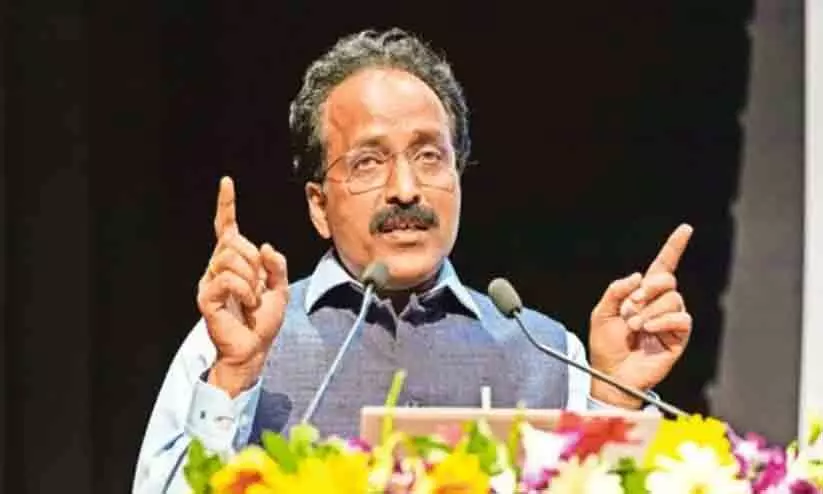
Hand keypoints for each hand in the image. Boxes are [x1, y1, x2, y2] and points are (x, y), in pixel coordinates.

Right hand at [196, 176, 288, 396]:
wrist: (255, 348)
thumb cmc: (263, 321)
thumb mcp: (280, 288)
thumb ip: (276, 265)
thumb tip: (265, 246)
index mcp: (234, 262)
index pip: (227, 228)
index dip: (226, 205)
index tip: (226, 183)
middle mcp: (218, 267)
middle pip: (235, 242)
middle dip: (255, 262)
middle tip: (259, 287)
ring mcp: (210, 281)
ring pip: (232, 258)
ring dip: (252, 280)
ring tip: (253, 300)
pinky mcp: (206, 296)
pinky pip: (228, 279)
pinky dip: (245, 291)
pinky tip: (247, 305)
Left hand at [588, 224, 692, 407]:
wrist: (611, 373)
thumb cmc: (606, 346)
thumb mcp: (602, 312)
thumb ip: (616, 290)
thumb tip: (639, 276)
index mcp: (641, 295)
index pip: (662, 266)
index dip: (674, 247)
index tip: (685, 230)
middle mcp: (658, 304)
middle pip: (666, 280)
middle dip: (649, 288)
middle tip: (632, 304)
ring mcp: (669, 320)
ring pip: (672, 299)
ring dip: (650, 311)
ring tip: (635, 326)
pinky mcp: (678, 337)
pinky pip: (680, 318)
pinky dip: (662, 321)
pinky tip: (648, 330)